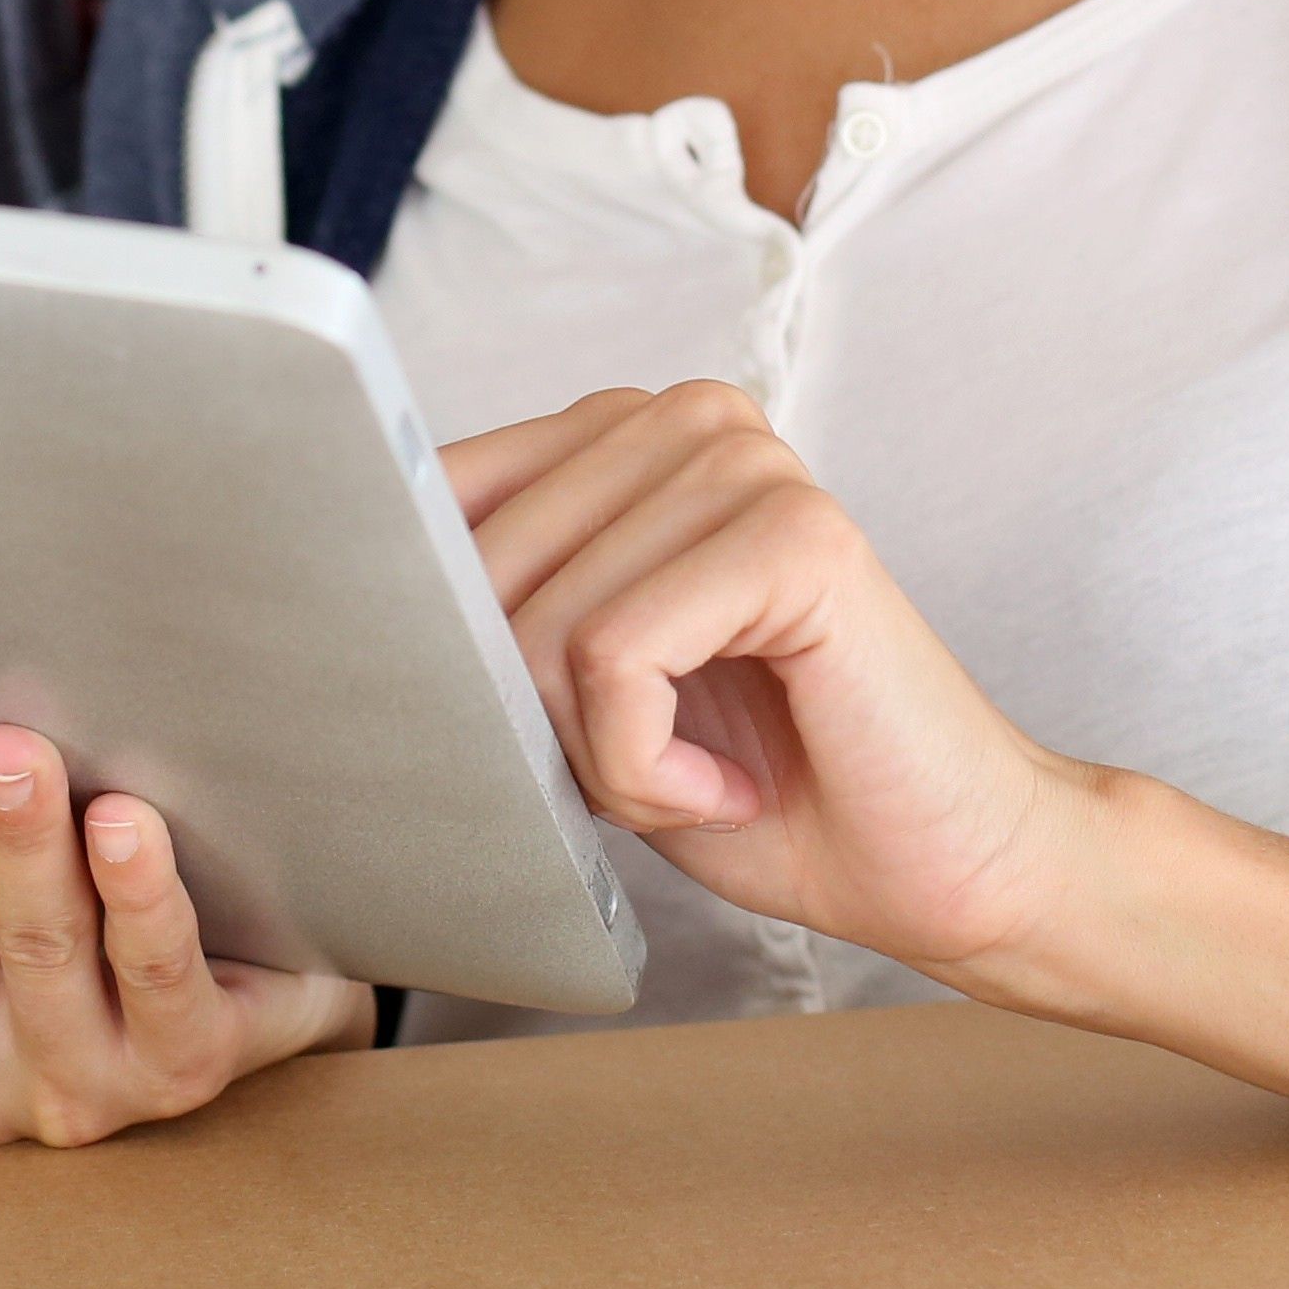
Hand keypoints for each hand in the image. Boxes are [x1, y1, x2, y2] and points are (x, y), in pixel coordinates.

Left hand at [451, 384, 1095, 985]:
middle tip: (651, 770)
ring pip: (541, 628)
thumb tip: (348, 601)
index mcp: (630, 430)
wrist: (940, 873)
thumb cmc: (765, 788)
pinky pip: (614, 659)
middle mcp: (687, 415)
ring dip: (602, 757)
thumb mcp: (582, 693)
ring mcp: (747, 463)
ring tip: (700, 773)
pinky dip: (648, 768)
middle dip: (539, 720)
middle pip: (483, 575)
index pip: (438, 497)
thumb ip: (497, 617)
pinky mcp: (794, 536)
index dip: (441, 637)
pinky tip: (734, 783)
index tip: (504, 728)